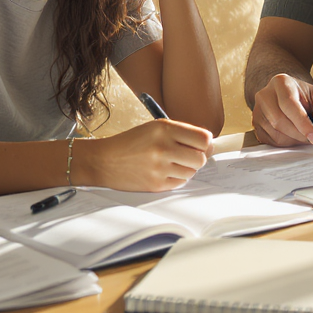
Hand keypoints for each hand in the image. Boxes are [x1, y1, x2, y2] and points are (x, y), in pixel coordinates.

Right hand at [76, 119, 213, 190]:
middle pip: (201, 158)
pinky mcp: (156, 184)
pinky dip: (176, 178)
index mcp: (164, 129)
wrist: (104, 160)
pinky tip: (163, 172)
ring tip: (170, 163)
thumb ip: (181, 133)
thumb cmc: (130, 143)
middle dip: (197, 158)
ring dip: (185, 169)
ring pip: (192, 172)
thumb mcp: (154, 128)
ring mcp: (160, 167)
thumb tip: (208, 144)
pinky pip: (180, 183)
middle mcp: (163, 147)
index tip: (203, 145)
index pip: (204, 138)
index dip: (206, 143)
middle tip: (187, 156)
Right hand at [251, 73, 312, 146]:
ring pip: (274, 133)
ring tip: (305, 135)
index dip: (303, 123)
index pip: (289, 104)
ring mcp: (257, 110)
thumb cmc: (305, 97)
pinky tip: (294, 136)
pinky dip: (286, 143)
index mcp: (281, 82)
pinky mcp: (255, 125)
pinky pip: (270, 141)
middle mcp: (264, 94)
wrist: (287, 96)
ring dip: (294, 140)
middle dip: (299, 134)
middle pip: (279, 120)